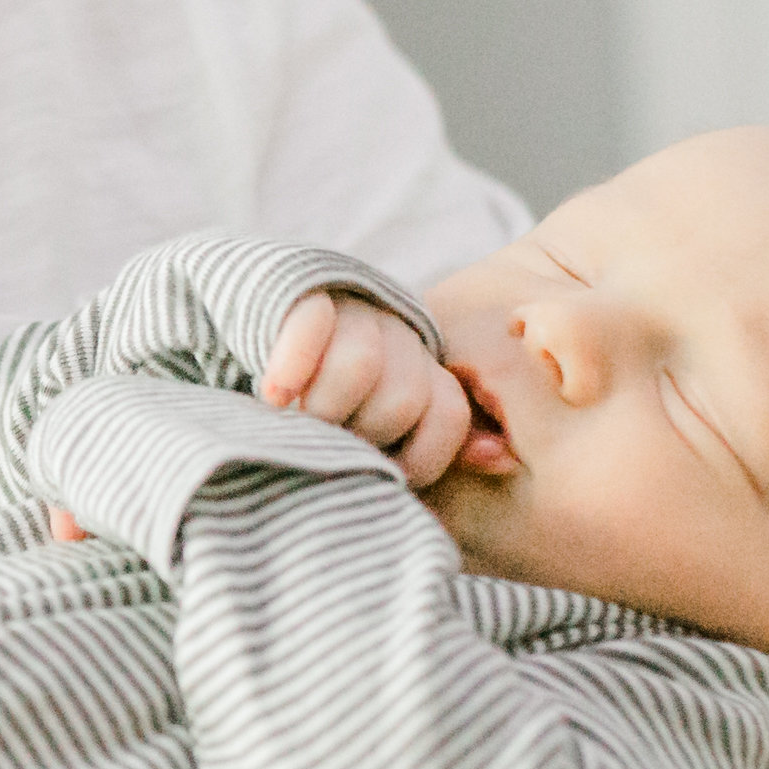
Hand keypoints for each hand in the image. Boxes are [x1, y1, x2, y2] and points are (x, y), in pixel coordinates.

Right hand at [259, 290, 468, 486]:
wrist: (271, 323)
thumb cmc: (333, 406)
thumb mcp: (387, 434)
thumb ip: (432, 448)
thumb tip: (498, 459)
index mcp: (426, 373)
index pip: (448, 416)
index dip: (420, 457)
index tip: (383, 475)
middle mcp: (400, 338)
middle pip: (404, 396)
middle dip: (365, 434)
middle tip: (333, 448)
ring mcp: (354, 313)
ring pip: (362, 365)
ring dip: (328, 408)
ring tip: (301, 426)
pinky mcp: (304, 293)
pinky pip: (309, 327)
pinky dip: (293, 366)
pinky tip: (275, 396)